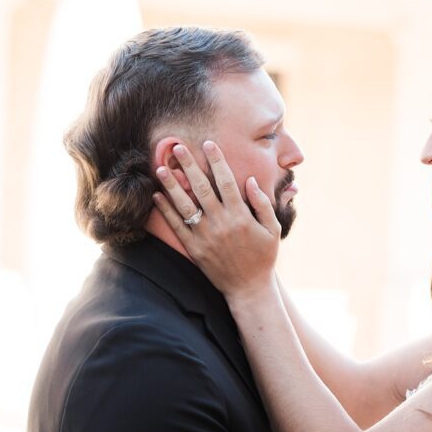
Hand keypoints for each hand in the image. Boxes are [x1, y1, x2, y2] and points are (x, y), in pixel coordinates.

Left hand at [153, 141, 279, 296]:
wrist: (248, 288)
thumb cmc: (263, 257)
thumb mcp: (273, 229)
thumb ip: (262, 204)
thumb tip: (250, 180)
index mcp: (241, 215)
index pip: (226, 181)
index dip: (217, 160)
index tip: (208, 144)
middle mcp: (221, 223)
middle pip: (202, 187)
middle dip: (189, 165)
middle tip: (177, 147)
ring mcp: (205, 236)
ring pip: (185, 205)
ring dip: (172, 185)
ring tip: (161, 168)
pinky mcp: (194, 249)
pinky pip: (177, 226)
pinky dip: (166, 211)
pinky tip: (158, 196)